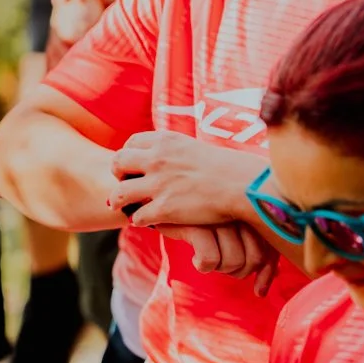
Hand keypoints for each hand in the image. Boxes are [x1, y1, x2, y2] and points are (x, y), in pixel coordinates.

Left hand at [108, 132, 264, 227]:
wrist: (247, 187)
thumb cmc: (231, 168)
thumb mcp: (198, 147)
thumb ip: (176, 151)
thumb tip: (164, 157)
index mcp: (167, 141)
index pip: (131, 143)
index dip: (128, 155)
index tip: (132, 165)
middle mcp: (157, 159)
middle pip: (117, 162)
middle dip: (117, 174)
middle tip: (123, 183)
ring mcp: (158, 184)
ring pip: (118, 193)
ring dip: (117, 200)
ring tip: (121, 206)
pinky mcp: (164, 208)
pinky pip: (136, 215)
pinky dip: (138, 219)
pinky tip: (144, 221)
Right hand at [157, 223, 280, 294]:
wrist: (162, 201)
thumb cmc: (199, 220)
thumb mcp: (230, 234)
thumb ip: (253, 257)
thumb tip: (260, 293)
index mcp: (253, 213)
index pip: (270, 252)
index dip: (266, 273)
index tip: (257, 287)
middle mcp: (240, 213)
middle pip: (253, 261)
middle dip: (237, 271)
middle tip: (220, 263)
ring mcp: (220, 219)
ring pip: (233, 262)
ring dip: (217, 269)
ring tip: (205, 257)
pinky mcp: (198, 225)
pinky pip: (209, 261)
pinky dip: (201, 266)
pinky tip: (193, 257)